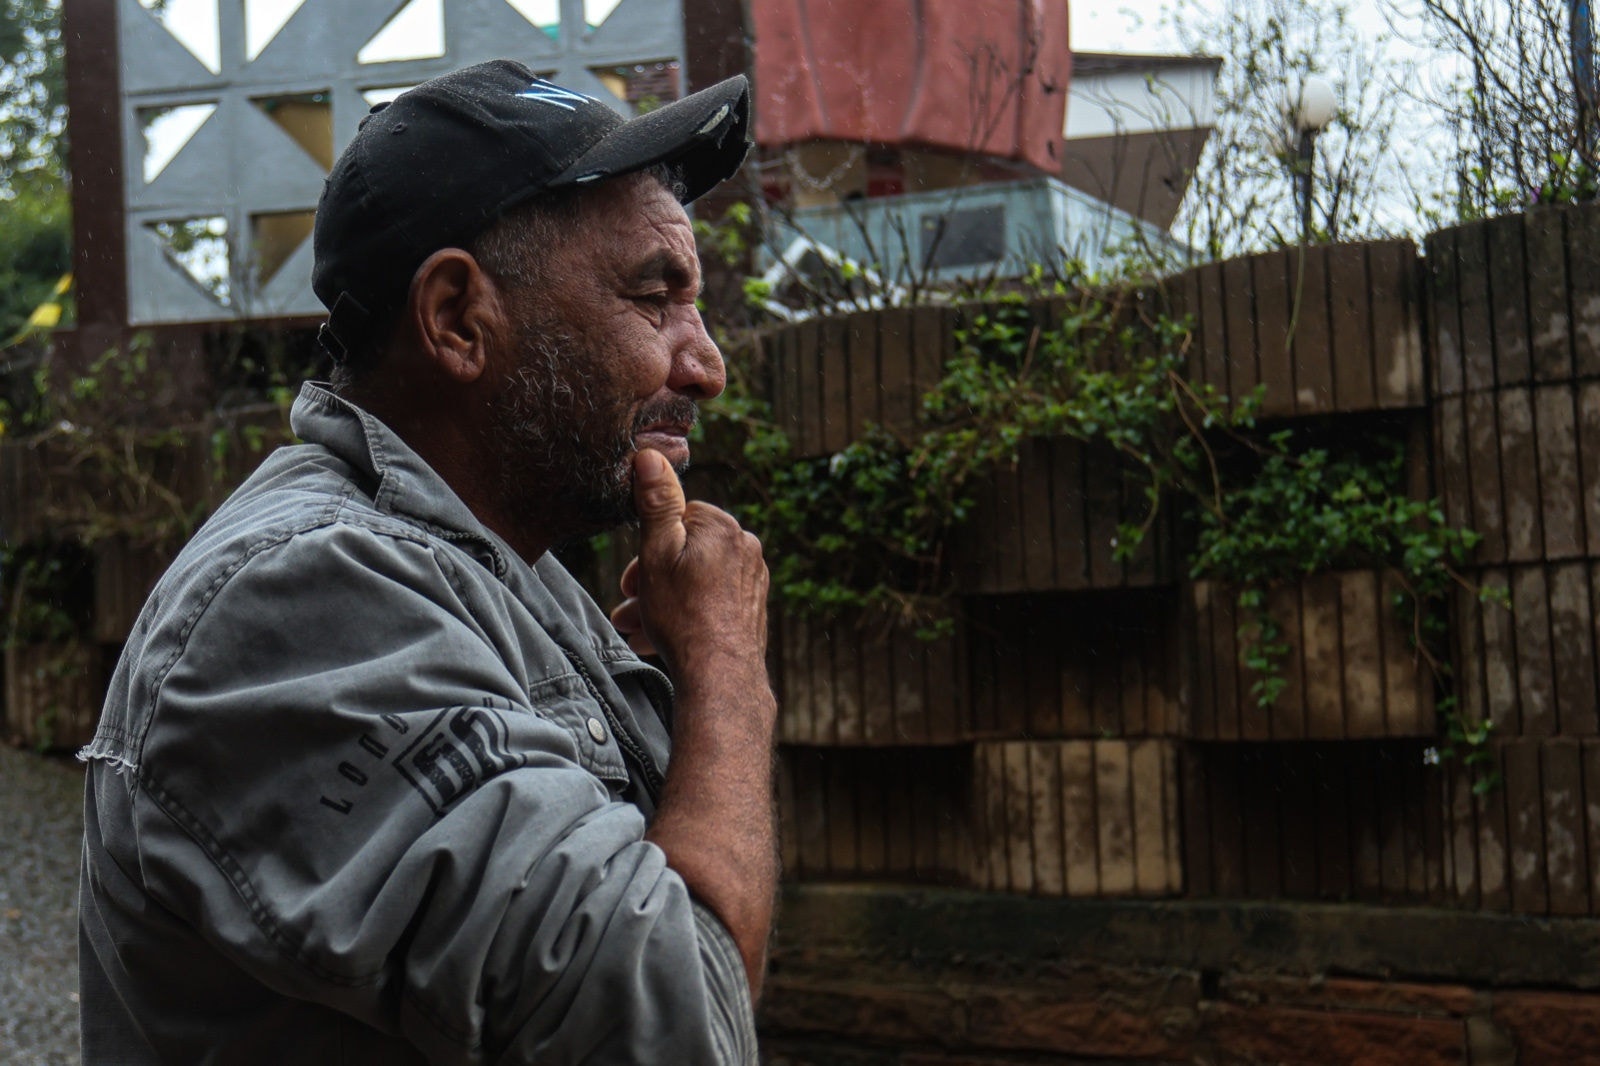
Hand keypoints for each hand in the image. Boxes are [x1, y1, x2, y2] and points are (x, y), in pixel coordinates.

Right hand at [615, 449, 768, 679]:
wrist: (720, 676)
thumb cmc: (684, 616)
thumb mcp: (657, 554)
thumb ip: (656, 503)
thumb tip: (649, 455)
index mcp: (723, 527)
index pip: (679, 518)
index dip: (649, 546)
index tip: (631, 577)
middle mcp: (745, 548)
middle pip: (685, 552)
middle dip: (652, 579)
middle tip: (629, 605)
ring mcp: (753, 580)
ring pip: (695, 581)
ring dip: (663, 602)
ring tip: (636, 628)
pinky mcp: (753, 608)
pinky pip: (712, 601)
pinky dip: (686, 614)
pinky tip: (662, 639)